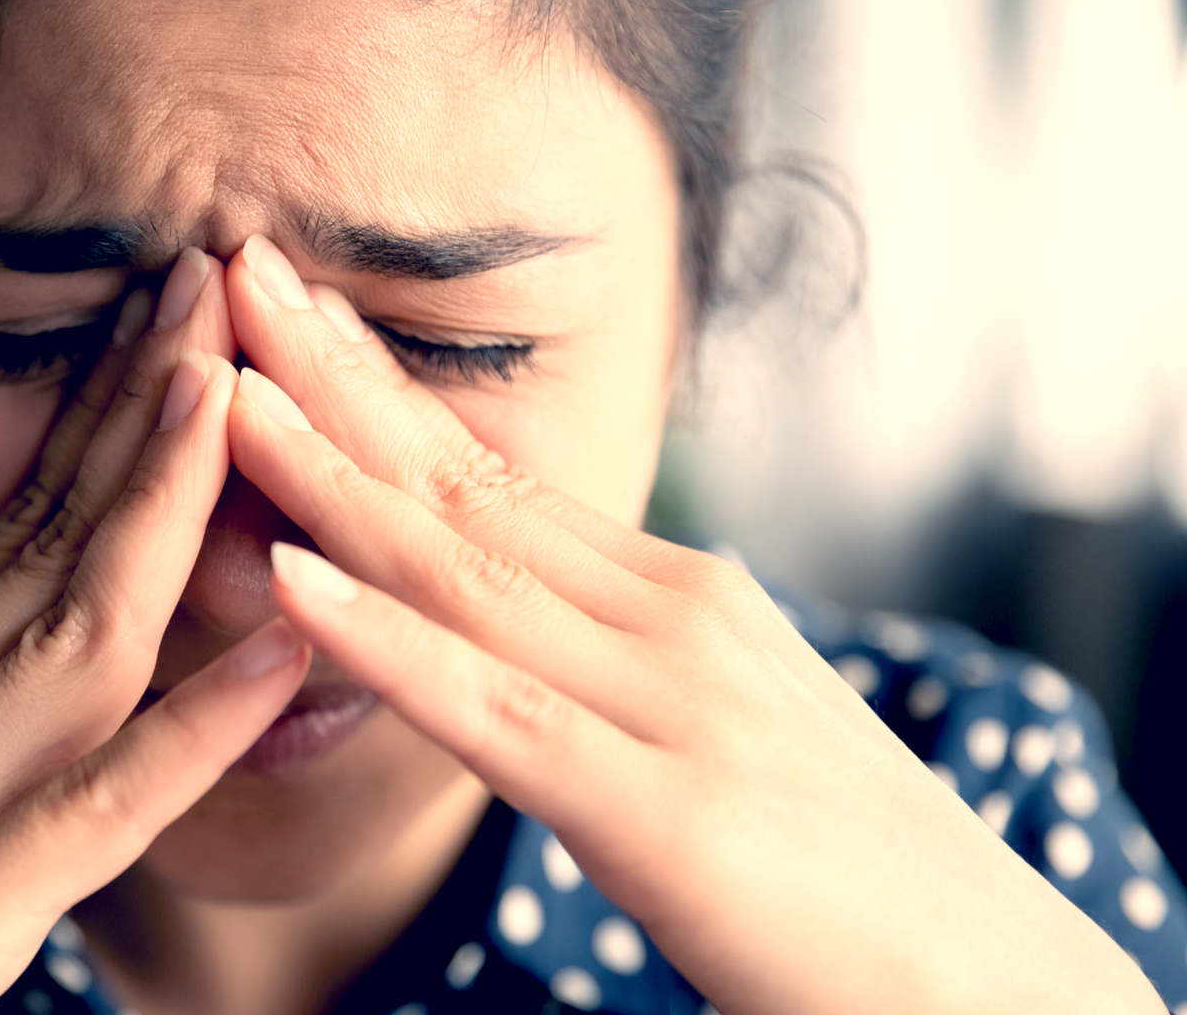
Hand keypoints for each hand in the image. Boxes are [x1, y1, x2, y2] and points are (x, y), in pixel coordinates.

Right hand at [0, 250, 309, 1014]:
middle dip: (143, 401)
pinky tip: (280, 649)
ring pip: (76, 624)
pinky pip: (100, 801)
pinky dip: (197, 721)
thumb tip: (28, 631)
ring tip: (237, 388)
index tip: (168, 315)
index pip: (15, 517)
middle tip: (214, 274)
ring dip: (162, 498)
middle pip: (48, 531)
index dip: (102, 409)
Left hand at [219, 237, 1162, 1013]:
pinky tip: (287, 575)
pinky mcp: (660, 808)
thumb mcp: (717, 719)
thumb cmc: (837, 864)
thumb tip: (508, 614)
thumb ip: (611, 660)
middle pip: (462, 483)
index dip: (378, 389)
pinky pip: (489, 706)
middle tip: (229, 268)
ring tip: (225, 388)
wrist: (988, 978)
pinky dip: (381, 636)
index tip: (289, 311)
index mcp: (674, 596)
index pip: (493, 474)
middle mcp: (668, 617)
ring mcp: (667, 700)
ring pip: (458, 567)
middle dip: (332, 375)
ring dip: (326, 471)